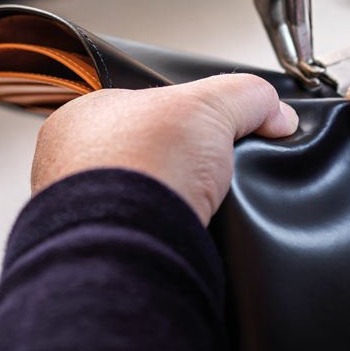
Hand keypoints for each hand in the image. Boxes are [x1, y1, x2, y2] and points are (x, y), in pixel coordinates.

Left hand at [31, 75, 298, 223]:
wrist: (127, 242)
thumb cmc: (140, 167)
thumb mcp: (211, 104)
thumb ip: (248, 97)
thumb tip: (278, 114)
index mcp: (81, 121)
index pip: (140, 110)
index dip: (183, 119)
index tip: (211, 131)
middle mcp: (71, 166)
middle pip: (145, 156)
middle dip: (179, 166)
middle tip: (210, 173)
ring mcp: (82, 214)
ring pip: (144, 200)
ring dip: (174, 203)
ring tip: (201, 205)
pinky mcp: (103, 253)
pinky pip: (146, 237)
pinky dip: (170, 234)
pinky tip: (186, 230)